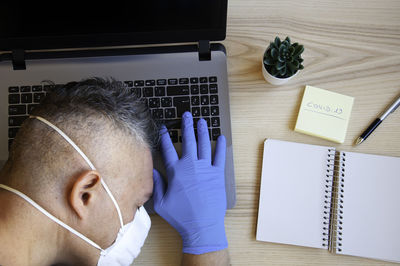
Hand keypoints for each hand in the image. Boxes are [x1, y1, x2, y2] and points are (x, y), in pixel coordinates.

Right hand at [152, 112, 226, 254]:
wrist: (202, 225)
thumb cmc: (181, 216)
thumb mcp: (161, 202)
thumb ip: (157, 184)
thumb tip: (152, 171)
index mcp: (176, 172)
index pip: (168, 149)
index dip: (164, 137)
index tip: (164, 128)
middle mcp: (191, 166)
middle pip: (188, 141)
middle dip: (186, 126)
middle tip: (187, 115)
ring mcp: (206, 169)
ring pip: (204, 144)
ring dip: (202, 131)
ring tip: (201, 121)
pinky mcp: (217, 174)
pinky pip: (220, 156)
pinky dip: (220, 146)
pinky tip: (220, 137)